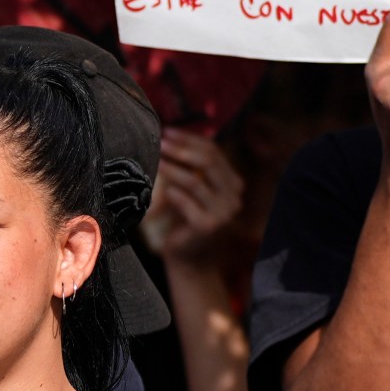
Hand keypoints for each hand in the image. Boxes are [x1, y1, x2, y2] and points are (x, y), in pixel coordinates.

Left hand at [146, 129, 250, 265]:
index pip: (214, 152)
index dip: (190, 139)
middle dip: (181, 149)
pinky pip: (187, 202)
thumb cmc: (186, 221)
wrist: (190, 259)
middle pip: (208, 161)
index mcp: (233, 183)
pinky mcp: (208, 226)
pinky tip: (163, 190)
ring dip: (172, 168)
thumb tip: (169, 136)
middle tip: (159, 143)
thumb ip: (192, 169)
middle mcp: (234, 196)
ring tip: (156, 160)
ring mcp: (224, 212)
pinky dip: (173, 194)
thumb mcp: (193, 191)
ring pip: (195, 180)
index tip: (167, 131)